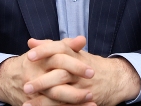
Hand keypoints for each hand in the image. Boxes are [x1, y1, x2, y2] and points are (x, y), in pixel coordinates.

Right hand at [0, 36, 94, 105]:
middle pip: (57, 81)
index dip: (75, 65)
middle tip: (92, 89)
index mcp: (40, 60)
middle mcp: (35, 76)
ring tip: (91, 100)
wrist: (7, 79)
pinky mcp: (34, 103)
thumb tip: (81, 40)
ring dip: (75, 101)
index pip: (59, 60)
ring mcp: (34, 92)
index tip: (91, 71)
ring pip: (56, 98)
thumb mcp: (46, 51)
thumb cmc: (32, 63)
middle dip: (76, 87)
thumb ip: (65, 45)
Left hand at [26, 38, 140, 105]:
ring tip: (27, 103)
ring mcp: (82, 88)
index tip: (29, 55)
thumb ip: (51, 46)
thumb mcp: (73, 52)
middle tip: (25, 85)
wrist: (115, 79)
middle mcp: (79, 72)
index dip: (45, 51)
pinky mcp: (84, 102)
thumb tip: (31, 42)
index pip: (59, 49)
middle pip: (60, 75)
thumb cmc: (88, 64)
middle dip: (42, 81)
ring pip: (63, 94)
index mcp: (75, 56)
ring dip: (44, 100)